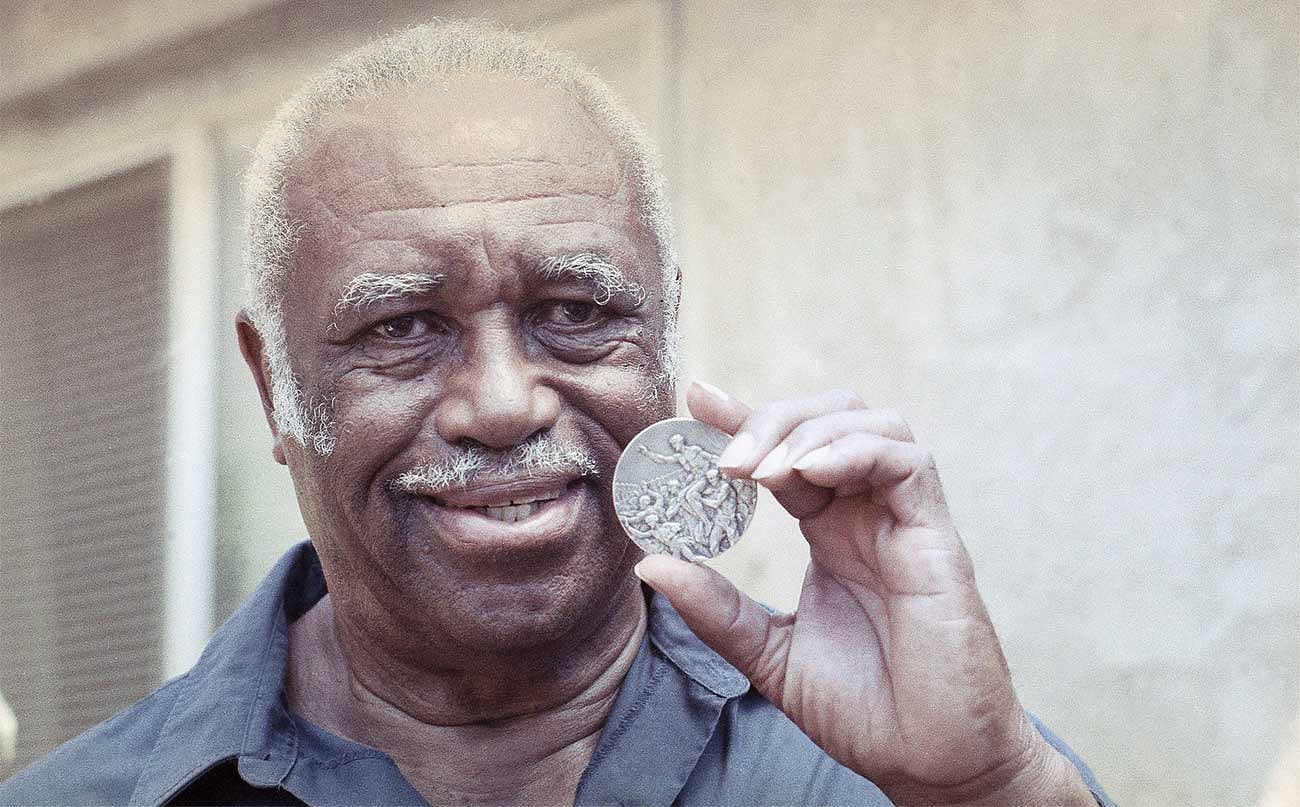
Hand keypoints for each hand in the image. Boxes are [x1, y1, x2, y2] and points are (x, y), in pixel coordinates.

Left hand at [634, 382, 1094, 805]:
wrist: (929, 766)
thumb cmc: (865, 710)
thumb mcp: (770, 653)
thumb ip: (716, 608)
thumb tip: (648, 564)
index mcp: (833, 531)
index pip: (787, 451)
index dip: (745, 417)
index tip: (695, 399)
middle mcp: (869, 515)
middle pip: (829, 417)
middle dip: (771, 418)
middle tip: (722, 458)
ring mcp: (905, 522)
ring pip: (872, 424)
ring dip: (808, 430)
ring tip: (758, 471)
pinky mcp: (938, 539)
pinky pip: (908, 463)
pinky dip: (855, 450)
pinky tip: (809, 473)